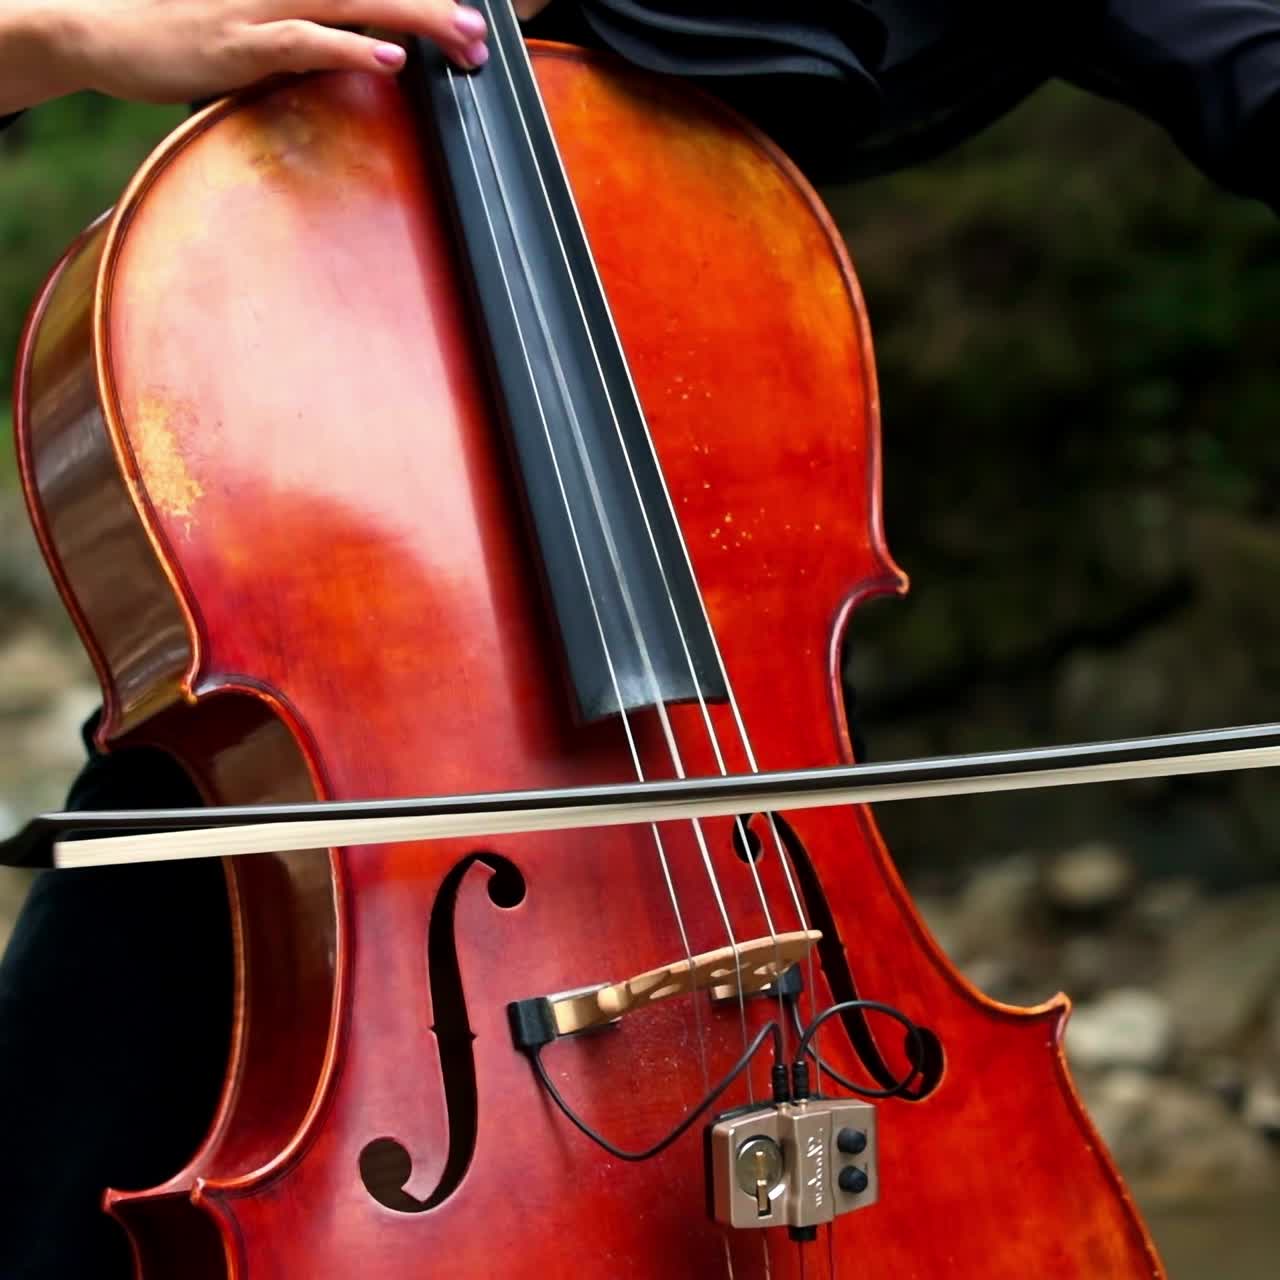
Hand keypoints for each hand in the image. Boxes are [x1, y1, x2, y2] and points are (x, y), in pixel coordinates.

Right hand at [2, 0, 553, 111]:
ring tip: (459, 39)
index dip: (414, 2)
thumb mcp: (252, 33)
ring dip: (411, 21)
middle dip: (433, 10)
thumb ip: (303, 41)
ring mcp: (261, 8)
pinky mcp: (239, 41)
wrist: (100, 30)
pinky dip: (349, 48)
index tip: (466, 25)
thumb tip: (354, 59)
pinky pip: (303, 40)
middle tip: (482, 37)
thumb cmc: (179, 33)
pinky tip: (388, 59)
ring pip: (351, 3)